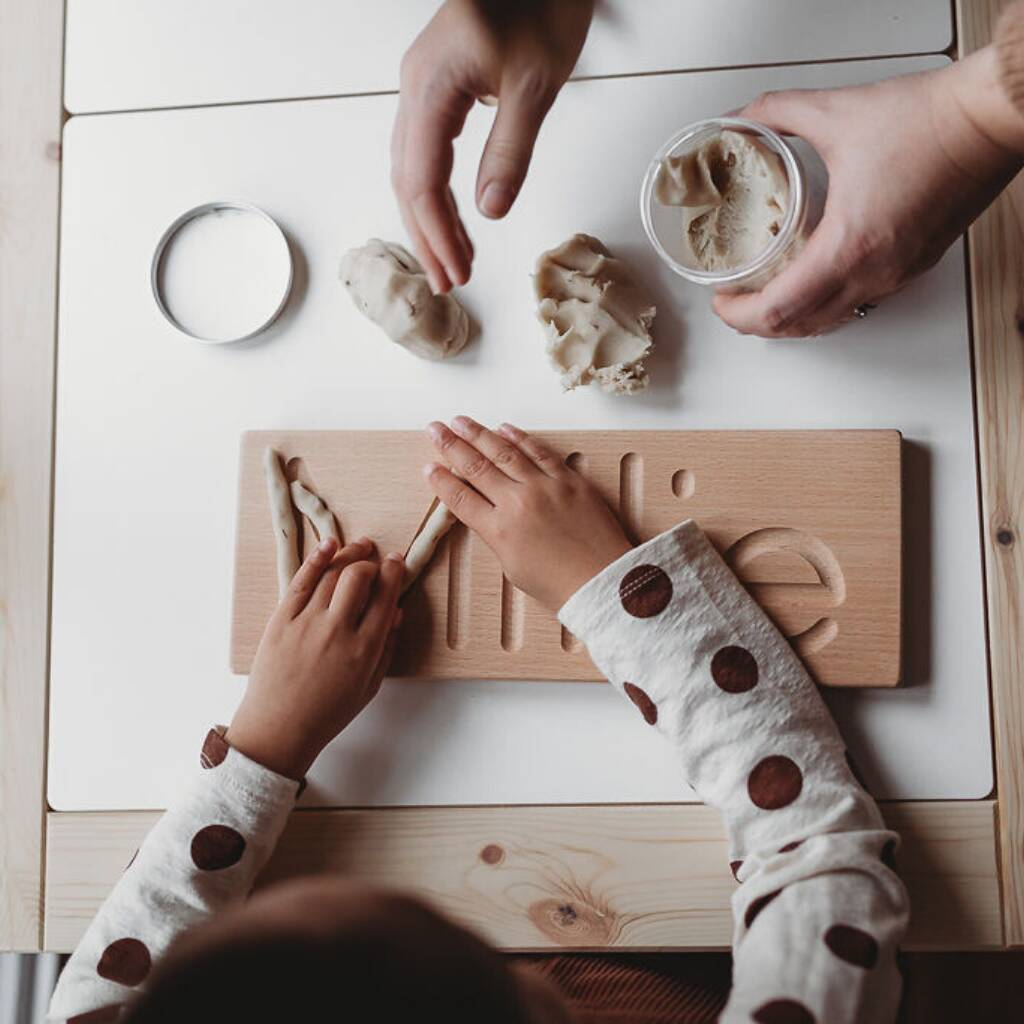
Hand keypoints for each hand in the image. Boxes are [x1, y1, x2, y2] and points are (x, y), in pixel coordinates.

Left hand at [227, 537, 403, 779]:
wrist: (279, 728)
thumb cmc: (327, 712)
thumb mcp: (369, 686)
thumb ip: (386, 647)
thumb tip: (396, 613)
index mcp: (364, 649)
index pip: (385, 596)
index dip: (394, 573)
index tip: (397, 563)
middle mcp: (337, 630)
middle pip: (359, 577)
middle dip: (372, 563)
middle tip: (375, 562)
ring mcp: (306, 623)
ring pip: (331, 574)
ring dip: (349, 555)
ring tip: (359, 548)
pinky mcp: (281, 620)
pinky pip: (300, 581)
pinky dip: (316, 559)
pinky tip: (328, 546)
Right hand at [392, 0, 593, 292]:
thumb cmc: (543, 4)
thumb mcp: (535, 85)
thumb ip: (510, 151)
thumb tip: (491, 210)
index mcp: (431, 86)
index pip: (422, 180)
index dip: (437, 234)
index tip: (456, 272)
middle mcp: (415, 86)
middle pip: (408, 179)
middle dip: (427, 236)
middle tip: (448, 281)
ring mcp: (422, 84)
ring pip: (413, 167)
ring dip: (430, 218)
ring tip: (453, 259)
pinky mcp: (437, 84)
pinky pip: (425, 150)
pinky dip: (437, 190)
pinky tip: (455, 215)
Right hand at [423, 416, 631, 608]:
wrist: (603, 581)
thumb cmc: (560, 585)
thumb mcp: (512, 567)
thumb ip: (496, 535)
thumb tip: (486, 512)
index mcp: (499, 531)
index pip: (460, 498)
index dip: (441, 481)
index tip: (428, 466)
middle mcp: (518, 503)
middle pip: (475, 467)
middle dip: (450, 445)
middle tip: (434, 428)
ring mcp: (545, 487)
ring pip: (504, 452)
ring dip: (479, 433)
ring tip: (461, 421)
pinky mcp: (569, 480)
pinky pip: (540, 452)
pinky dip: (520, 438)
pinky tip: (504, 428)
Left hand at [713, 47, 1023, 336]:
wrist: (990, 118)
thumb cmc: (929, 120)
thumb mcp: (835, 112)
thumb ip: (776, 113)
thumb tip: (740, 119)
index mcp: (848, 246)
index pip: (780, 309)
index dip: (740, 315)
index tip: (721, 301)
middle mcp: (874, 273)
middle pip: (800, 327)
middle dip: (758, 323)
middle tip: (734, 303)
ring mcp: (896, 276)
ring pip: (831, 322)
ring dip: (792, 319)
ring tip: (765, 297)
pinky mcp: (913, 268)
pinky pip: (858, 305)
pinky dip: (824, 305)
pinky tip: (811, 283)